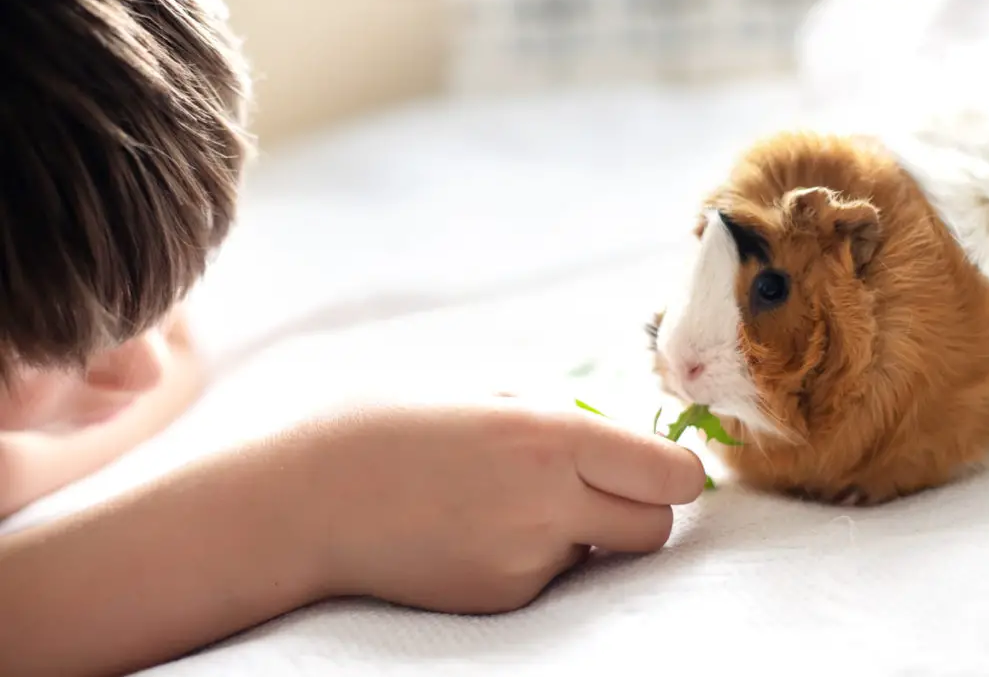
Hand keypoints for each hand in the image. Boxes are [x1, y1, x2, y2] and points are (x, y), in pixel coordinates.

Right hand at [304, 399, 705, 613]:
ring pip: (600, 552)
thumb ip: (562, 415)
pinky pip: (549, 577)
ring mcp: (524, 562)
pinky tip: (475, 529)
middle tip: (598, 487)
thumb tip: (620, 432)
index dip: (674, 472)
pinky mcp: (499, 599)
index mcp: (551, 437)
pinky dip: (532, 555)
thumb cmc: (393, 424)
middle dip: (641, 508)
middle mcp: (549, 505)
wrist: (309, 494)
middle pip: (656, 527)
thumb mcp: (486, 393)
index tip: (657, 466)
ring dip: (582, 531)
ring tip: (509, 501)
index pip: (673, 475)